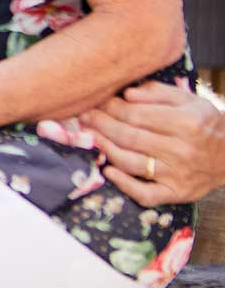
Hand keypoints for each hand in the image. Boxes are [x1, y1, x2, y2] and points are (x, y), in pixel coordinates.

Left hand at [83, 82, 224, 205]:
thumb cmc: (205, 123)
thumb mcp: (189, 100)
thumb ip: (158, 93)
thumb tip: (126, 94)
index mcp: (186, 123)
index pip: (137, 115)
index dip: (111, 108)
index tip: (95, 102)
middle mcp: (182, 150)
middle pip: (129, 137)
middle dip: (101, 125)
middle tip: (83, 117)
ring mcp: (178, 174)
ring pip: (132, 162)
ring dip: (105, 149)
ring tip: (89, 137)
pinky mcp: (177, 194)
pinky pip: (145, 194)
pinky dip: (124, 184)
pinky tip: (108, 171)